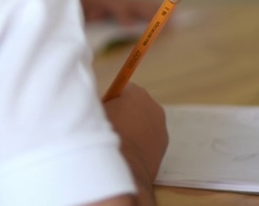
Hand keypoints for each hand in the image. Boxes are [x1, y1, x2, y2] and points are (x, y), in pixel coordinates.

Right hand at [103, 84, 167, 205]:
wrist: (122, 168)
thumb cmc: (104, 136)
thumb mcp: (95, 113)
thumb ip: (101, 106)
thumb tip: (102, 108)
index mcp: (136, 93)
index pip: (122, 89)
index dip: (111, 101)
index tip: (102, 113)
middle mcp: (153, 107)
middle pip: (136, 106)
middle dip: (124, 115)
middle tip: (107, 129)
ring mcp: (161, 128)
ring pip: (144, 125)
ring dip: (133, 131)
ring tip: (117, 145)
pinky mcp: (163, 148)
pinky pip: (148, 141)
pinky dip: (139, 145)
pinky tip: (126, 156)